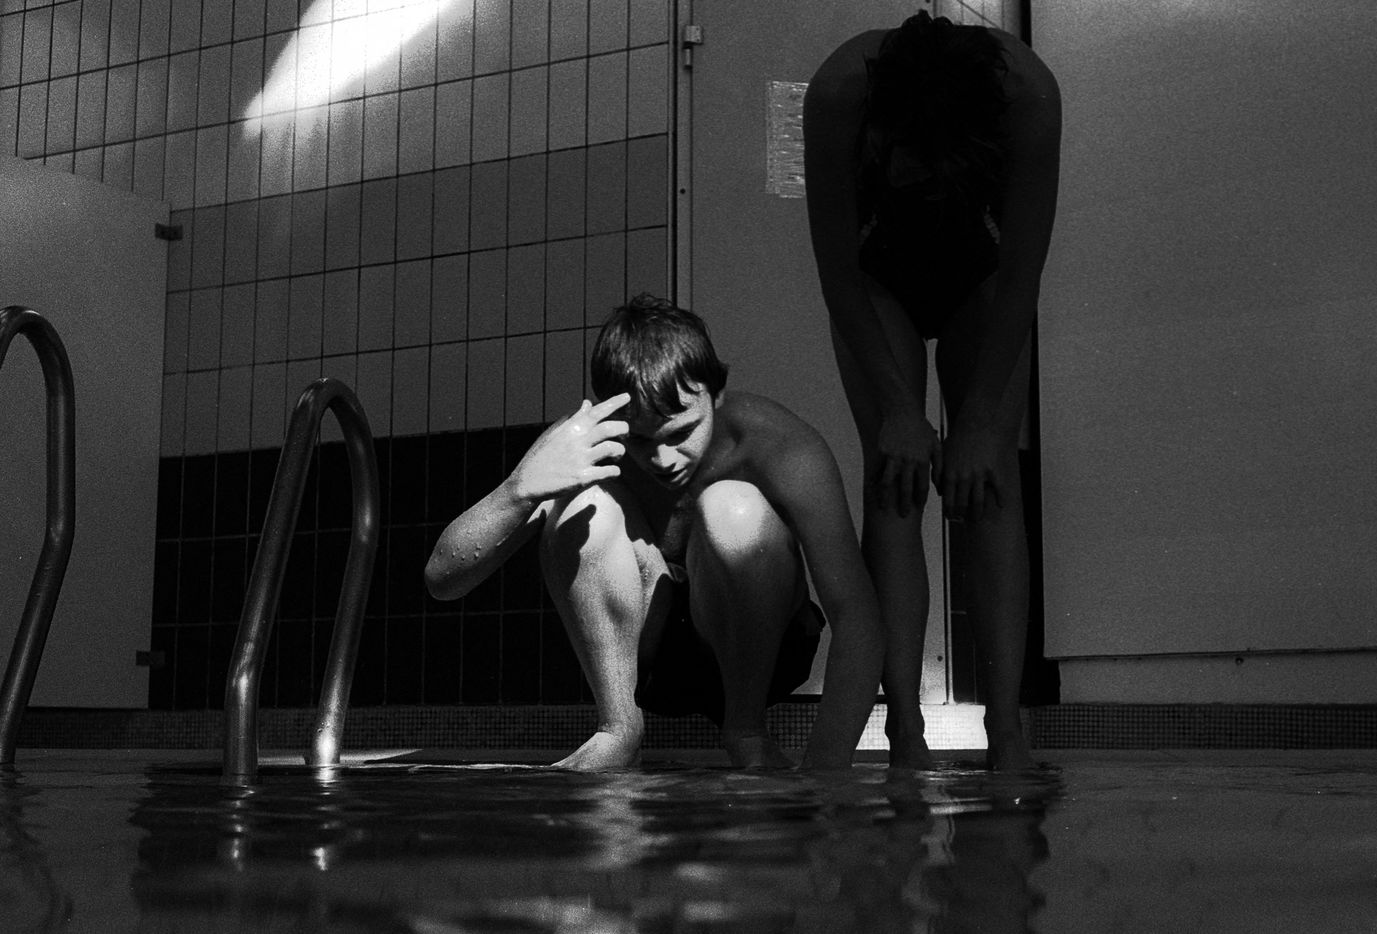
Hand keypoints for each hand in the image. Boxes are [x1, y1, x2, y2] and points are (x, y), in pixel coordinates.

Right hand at [509, 394, 630, 501]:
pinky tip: (611, 472)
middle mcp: (577, 441)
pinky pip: (609, 471)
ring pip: (613, 449)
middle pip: (611, 428)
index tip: (627, 396)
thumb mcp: (554, 433)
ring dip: (620, 452)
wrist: (527, 482)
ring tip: (616, 456)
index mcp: (571, 428)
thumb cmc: (541, 457)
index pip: (596, 411)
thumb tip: (587, 403)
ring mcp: (580, 459)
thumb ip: (573, 418)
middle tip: (624, 434)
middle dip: (623, 429)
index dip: (614, 402)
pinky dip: (615, 471)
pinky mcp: (582, 478)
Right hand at [873, 405, 940, 516]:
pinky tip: (872, 491)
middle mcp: (908, 461)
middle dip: (903, 504)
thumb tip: (939, 485)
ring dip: (885, 498)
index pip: (922, 486)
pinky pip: (876, 470)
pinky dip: (873, 482)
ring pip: (887, 483)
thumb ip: (940, 465)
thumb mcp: (936, 445)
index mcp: (923, 460)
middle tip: (902, 516)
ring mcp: (893, 457)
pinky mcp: (881, 452)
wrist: (902, 412)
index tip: (918, 507)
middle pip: (904, 488)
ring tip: (883, 508)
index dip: (920, 499)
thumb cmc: (922, 429)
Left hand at [937, 421, 1004, 522]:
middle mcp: (963, 477)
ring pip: (978, 501)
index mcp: (950, 473)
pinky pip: (998, 489)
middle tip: (962, 521)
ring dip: (978, 512)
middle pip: (962, 504)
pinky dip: (1000, 499)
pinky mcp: (993, 470)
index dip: (949, 512)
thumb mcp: (944, 453)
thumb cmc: (960, 437)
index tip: (950, 518)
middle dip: (961, 516)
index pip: (947, 500)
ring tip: (977, 519)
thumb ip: (939, 473)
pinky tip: (1001, 505)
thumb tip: (938, 492)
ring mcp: (979, 475)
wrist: (979, 422)